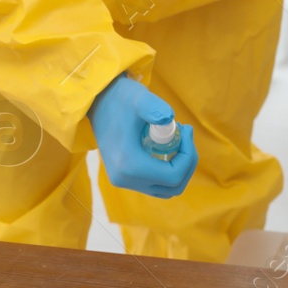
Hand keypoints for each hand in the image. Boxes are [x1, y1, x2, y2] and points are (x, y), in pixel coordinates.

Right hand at [88, 76, 198, 198]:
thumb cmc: (120, 99)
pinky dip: (168, 170)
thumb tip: (169, 118)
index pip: (174, 175)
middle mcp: (125, 180)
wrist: (99, 103)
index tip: (187, 129)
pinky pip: (156, 185)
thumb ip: (153, 107)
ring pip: (166, 189)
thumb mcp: (138, 98)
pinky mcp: (124, 179)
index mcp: (129, 166)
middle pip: (173, 186)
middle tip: (185, 135)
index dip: (189, 155)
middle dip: (187, 162)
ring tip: (178, 139)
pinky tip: (167, 147)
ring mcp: (124, 182)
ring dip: (179, 167)